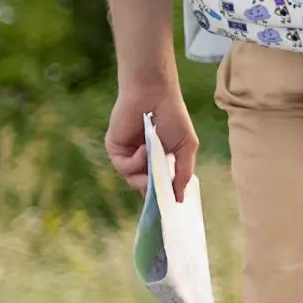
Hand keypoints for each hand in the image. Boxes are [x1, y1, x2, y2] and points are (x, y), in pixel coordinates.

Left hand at [106, 82, 197, 203]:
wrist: (154, 94)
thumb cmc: (174, 116)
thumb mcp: (186, 146)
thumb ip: (183, 173)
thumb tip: (180, 199)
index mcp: (160, 160)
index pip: (160, 185)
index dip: (163, 196)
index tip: (169, 208)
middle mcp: (143, 161)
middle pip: (145, 188)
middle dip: (154, 191)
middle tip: (161, 191)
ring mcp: (128, 156)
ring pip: (134, 180)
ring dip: (145, 174)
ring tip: (154, 157)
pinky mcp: (115, 150)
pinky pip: (124, 167)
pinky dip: (136, 161)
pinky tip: (145, 147)